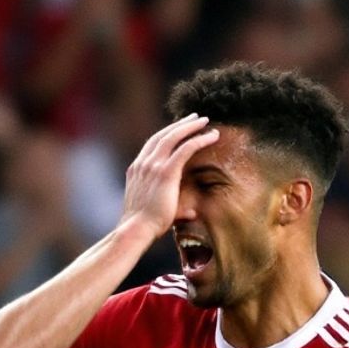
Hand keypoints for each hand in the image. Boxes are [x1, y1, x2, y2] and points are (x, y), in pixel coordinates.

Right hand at [120, 113, 217, 236]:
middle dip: (179, 125)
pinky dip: (200, 139)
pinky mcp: (166, 171)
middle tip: (194, 118)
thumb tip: (192, 212)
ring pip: (174, 136)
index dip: (166, 134)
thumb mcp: (155, 210)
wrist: (136, 229)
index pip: (151, 145)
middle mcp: (143, 164)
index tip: (178, 129)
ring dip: (190, 126)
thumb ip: (174, 207)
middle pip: (162, 135)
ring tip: (204, 121)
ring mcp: (153, 166)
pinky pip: (186, 148)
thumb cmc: (145, 226)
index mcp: (136, 170)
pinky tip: (212, 136)